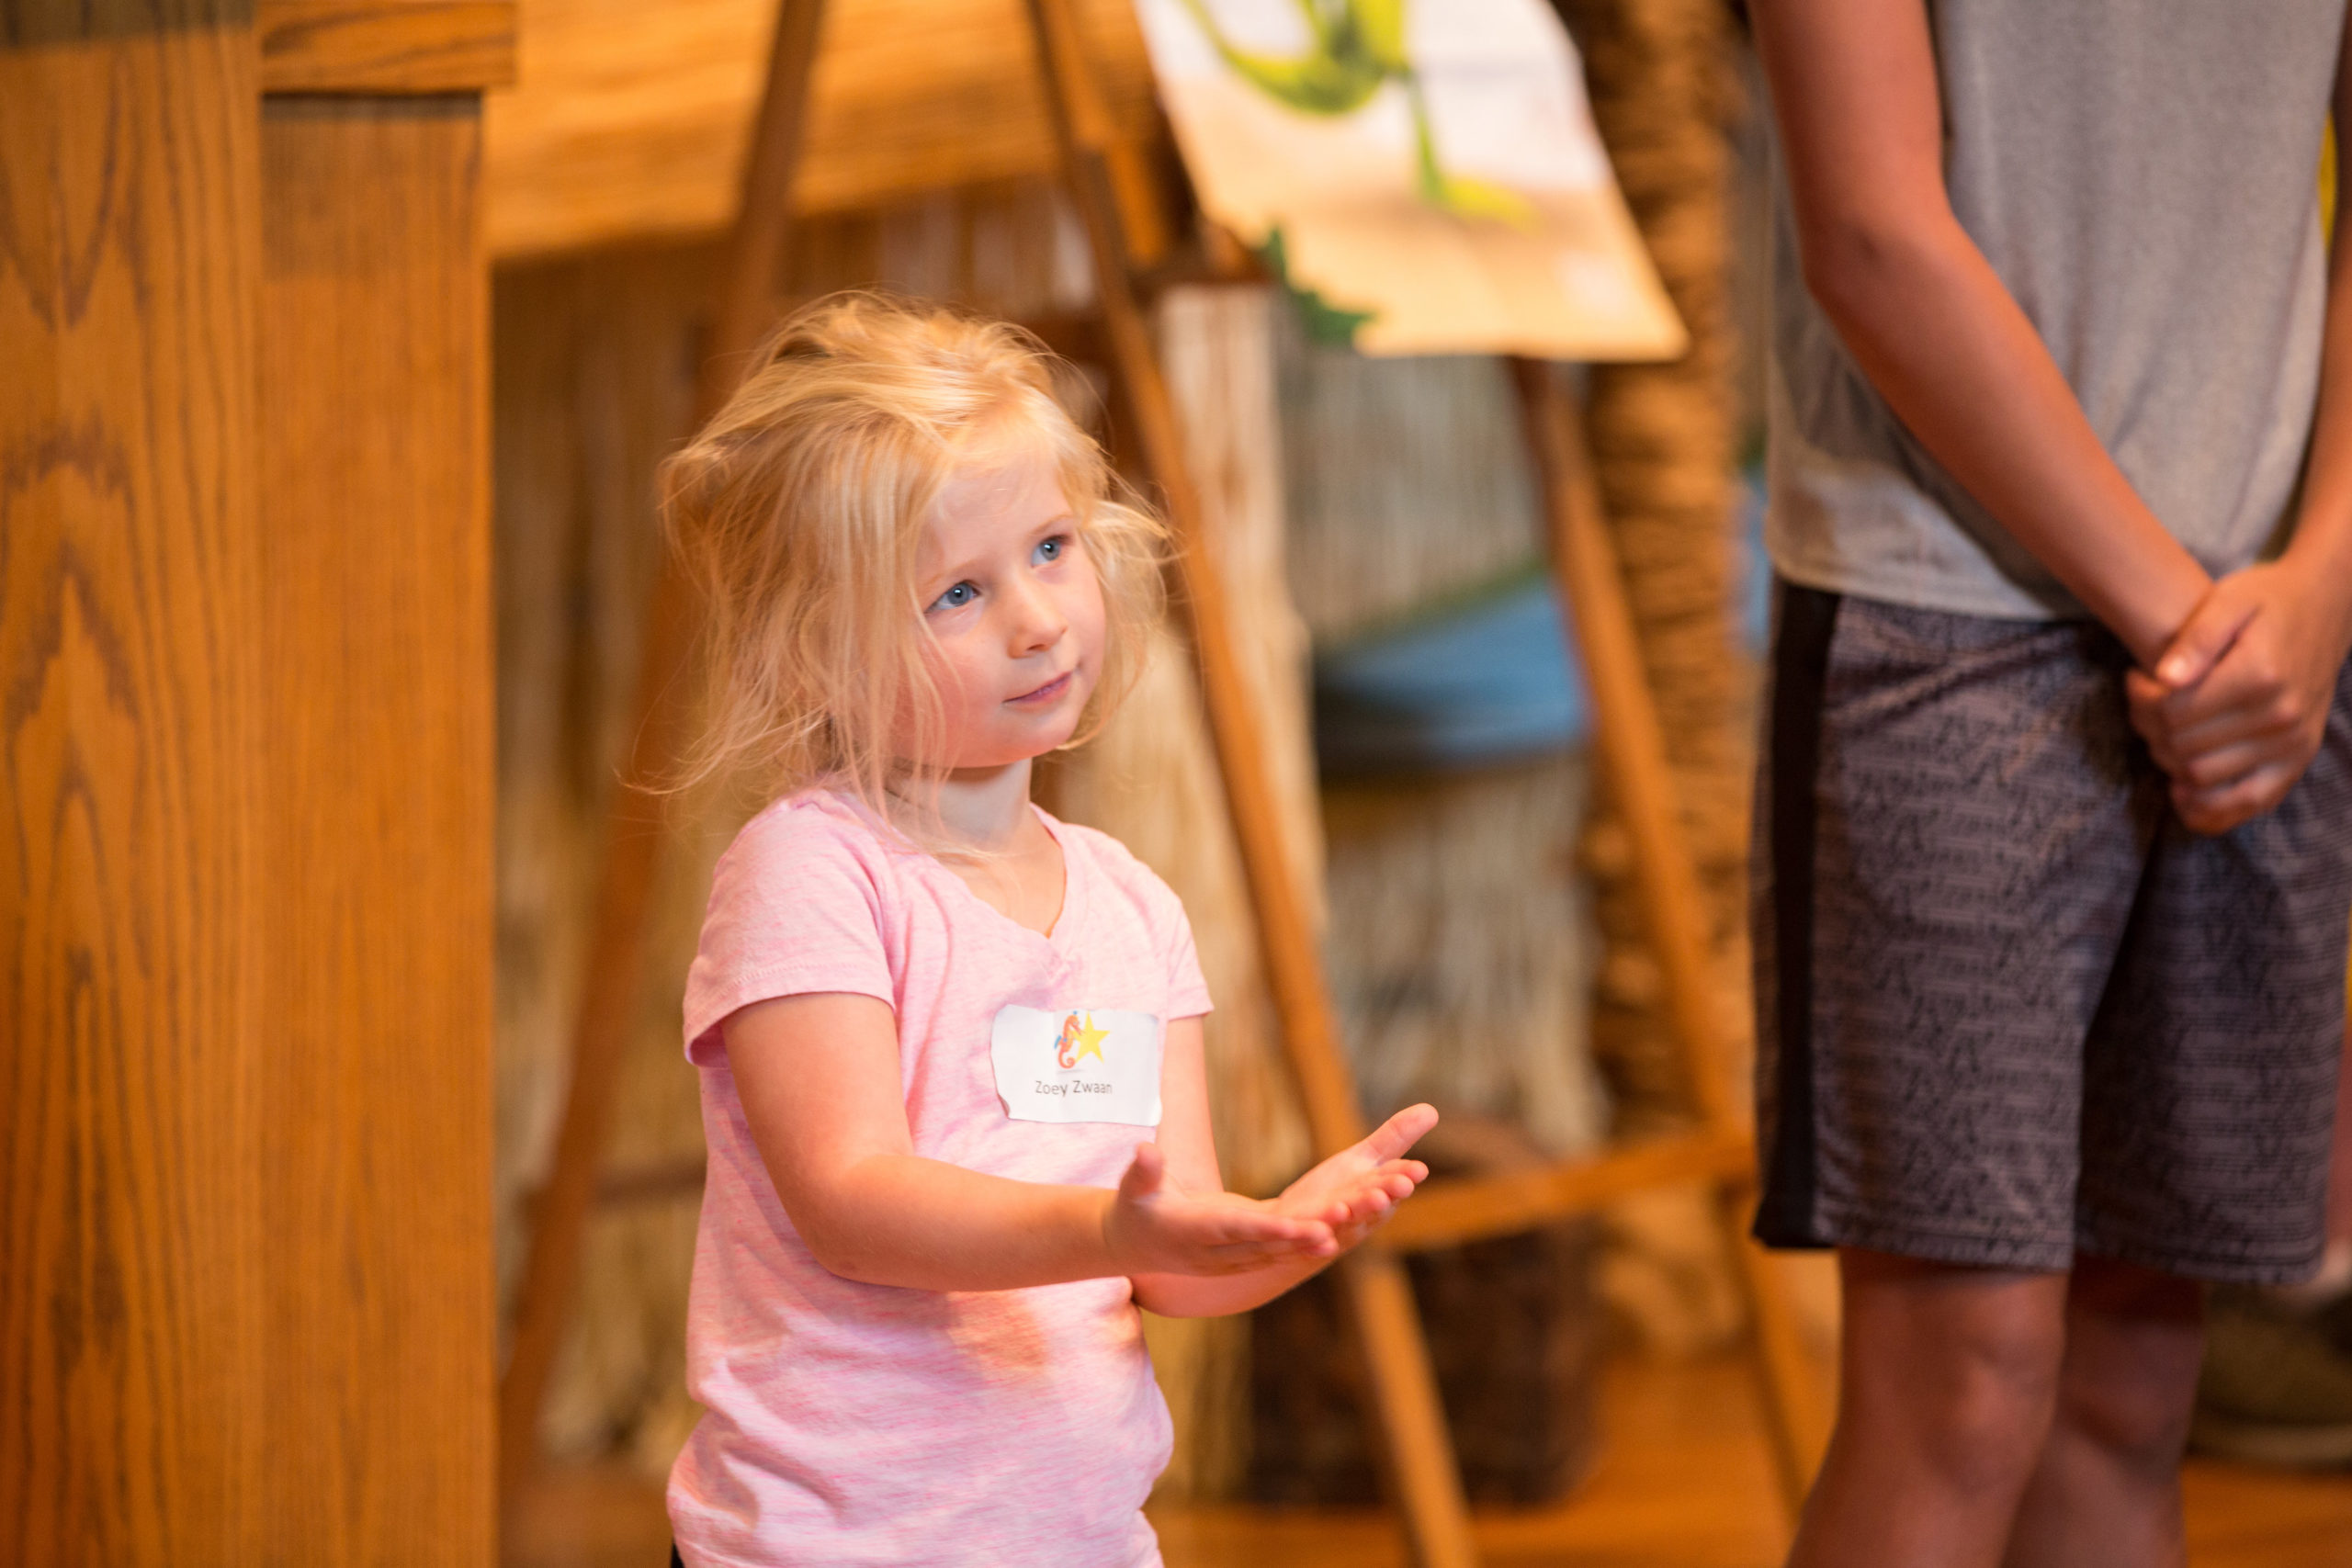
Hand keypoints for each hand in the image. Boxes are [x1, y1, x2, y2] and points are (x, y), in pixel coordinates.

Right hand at [1103, 1143, 1338, 1276]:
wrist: (1136, 1247)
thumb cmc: (1134, 1209)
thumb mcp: (1133, 1189)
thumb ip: (1143, 1172)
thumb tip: (1145, 1152)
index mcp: (1195, 1233)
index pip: (1239, 1231)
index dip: (1273, 1230)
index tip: (1304, 1226)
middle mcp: (1222, 1252)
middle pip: (1272, 1242)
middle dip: (1308, 1232)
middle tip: (1344, 1219)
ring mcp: (1236, 1257)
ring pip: (1285, 1247)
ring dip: (1321, 1234)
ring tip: (1357, 1217)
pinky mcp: (1248, 1253)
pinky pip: (1285, 1247)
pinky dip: (1313, 1238)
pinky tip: (1346, 1225)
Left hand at [1268, 1103, 1438, 1252]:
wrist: (1298, 1227)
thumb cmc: (1340, 1191)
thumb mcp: (1364, 1159)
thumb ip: (1395, 1137)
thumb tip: (1432, 1109)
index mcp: (1375, 1191)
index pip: (1390, 1180)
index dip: (1403, 1175)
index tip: (1419, 1169)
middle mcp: (1358, 1214)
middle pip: (1370, 1206)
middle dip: (1381, 1198)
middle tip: (1399, 1187)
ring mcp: (1330, 1229)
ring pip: (1343, 1223)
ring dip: (1349, 1216)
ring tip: (1345, 1207)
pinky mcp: (1304, 1239)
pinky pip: (1310, 1240)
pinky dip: (1316, 1240)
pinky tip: (1320, 1239)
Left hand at [2127, 562, 2351, 833]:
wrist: (2324, 608)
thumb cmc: (2267, 601)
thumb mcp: (2228, 601)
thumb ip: (2194, 638)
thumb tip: (2163, 679)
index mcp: (2260, 675)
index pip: (2172, 711)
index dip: (2139, 699)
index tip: (2135, 678)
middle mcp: (2282, 715)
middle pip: (2183, 746)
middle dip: (2149, 728)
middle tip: (2142, 706)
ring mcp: (2294, 744)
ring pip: (2202, 777)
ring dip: (2168, 761)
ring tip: (2162, 731)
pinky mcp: (2297, 762)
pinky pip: (2249, 803)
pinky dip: (2209, 807)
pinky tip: (2181, 789)